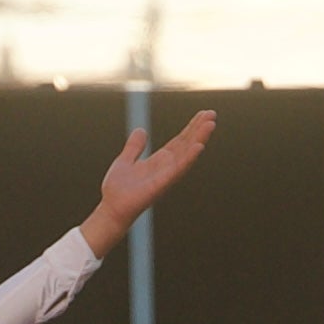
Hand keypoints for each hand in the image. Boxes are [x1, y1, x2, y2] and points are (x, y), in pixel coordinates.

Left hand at [78, 109, 215, 257]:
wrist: (111, 209)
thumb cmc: (117, 190)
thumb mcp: (125, 161)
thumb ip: (134, 147)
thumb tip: (141, 130)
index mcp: (159, 162)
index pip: (179, 142)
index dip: (190, 128)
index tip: (202, 115)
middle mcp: (166, 168)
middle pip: (186, 145)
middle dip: (199, 130)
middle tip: (212, 114)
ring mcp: (166, 176)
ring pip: (186, 154)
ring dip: (199, 139)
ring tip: (210, 124)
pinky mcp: (161, 184)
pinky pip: (177, 169)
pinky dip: (189, 158)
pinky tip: (199, 146)